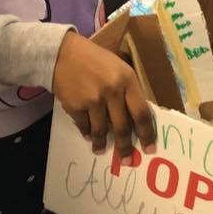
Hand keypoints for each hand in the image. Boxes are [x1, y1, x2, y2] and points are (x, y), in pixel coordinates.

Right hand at [52, 32, 155, 159]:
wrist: (63, 54)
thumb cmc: (96, 60)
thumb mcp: (119, 68)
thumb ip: (128, 91)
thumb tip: (135, 120)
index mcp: (128, 80)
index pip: (141, 113)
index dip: (146, 134)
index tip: (149, 149)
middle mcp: (112, 91)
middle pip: (123, 127)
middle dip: (125, 146)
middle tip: (126, 159)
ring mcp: (93, 100)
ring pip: (102, 130)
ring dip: (103, 143)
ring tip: (102, 150)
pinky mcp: (75, 106)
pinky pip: (85, 127)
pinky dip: (87, 134)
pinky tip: (89, 136)